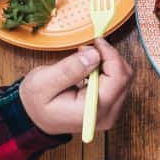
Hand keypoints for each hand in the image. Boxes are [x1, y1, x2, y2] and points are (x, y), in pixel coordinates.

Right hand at [19, 38, 133, 135]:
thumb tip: (94, 54)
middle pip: (125, 78)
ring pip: (124, 79)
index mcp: (93, 110)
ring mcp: (111, 112)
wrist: (35, 119)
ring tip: (85, 59)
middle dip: (110, 57)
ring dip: (108, 63)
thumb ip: (69, 69)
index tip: (96, 41)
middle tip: (88, 49)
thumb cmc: (36, 103)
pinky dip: (107, 70)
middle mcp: (108, 114)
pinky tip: (89, 69)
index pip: (118, 78)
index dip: (110, 55)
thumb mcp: (43, 82)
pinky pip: (118, 84)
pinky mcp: (110, 107)